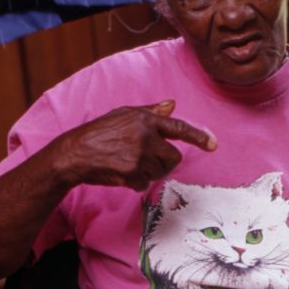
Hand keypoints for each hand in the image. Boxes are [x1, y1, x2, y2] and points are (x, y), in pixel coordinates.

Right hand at [55, 100, 216, 190]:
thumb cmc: (99, 132)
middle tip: (143, 160)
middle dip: (163, 162)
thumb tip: (172, 104)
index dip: (198, 137)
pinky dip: (135, 183)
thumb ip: (151, 112)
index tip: (213, 145)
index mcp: (145, 119)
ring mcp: (139, 155)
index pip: (178, 128)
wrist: (75, 152)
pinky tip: (121, 173)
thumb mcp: (124, 114)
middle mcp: (145, 136)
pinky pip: (144, 184)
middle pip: (173, 157)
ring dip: (148, 172)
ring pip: (159, 172)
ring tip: (128, 164)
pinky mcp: (132, 172)